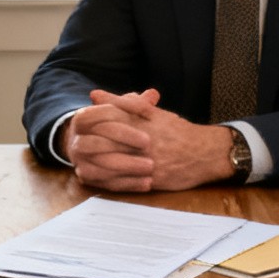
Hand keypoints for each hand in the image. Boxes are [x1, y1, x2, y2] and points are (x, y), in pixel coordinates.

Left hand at [66, 89, 234, 190]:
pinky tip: (96, 179)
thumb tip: (94, 95)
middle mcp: (143, 140)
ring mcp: (147, 160)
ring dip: (93, 164)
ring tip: (80, 163)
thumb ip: (122, 103)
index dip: (89, 121)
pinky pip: (123, 182)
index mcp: (142, 121)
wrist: (204, 153)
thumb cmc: (177, 131)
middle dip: (88, 144)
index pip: (108, 118)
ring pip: (112, 163)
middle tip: (74, 146)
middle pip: (106, 141)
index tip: (77, 124)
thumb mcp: (151, 112)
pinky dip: (106, 181)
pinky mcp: (152, 179)